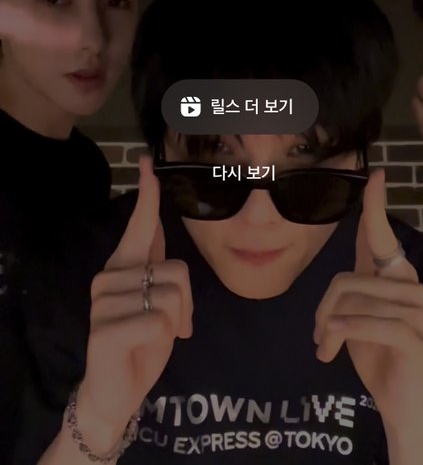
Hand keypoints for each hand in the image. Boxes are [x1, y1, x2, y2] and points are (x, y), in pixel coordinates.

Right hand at [77, 156, 192, 450]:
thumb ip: (154, 265)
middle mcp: (110, 277)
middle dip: (187, 302)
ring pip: (173, 294)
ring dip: (178, 321)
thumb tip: (156, 226)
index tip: (149, 162)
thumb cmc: (141, 341)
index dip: (148, 194)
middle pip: (177, 269)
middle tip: (173, 324)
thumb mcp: (157, 300)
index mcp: (124, 266)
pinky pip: (160, 320)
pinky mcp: (106, 329)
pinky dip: (165, 337)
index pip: (139, 224)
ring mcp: (104, 302)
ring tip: (160, 336)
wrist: (116, 390)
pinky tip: (147, 347)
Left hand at [314, 170, 422, 428]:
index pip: (381, 236)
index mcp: (396, 276)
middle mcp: (411, 287)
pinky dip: (342, 334)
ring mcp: (417, 311)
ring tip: (325, 348)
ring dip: (329, 329)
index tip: (375, 175)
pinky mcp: (415, 337)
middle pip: (346, 279)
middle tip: (318, 334)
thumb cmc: (375, 352)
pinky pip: (366, 324)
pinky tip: (329, 349)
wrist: (400, 400)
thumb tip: (348, 254)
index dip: (375, 206)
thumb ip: (354, 283)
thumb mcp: (357, 312)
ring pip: (352, 302)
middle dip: (323, 309)